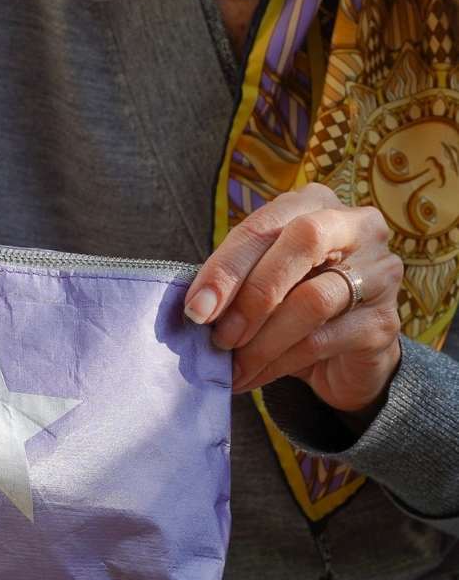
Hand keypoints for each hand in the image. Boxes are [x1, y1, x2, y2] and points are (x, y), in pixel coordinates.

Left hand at [183, 183, 403, 414]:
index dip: (226, 267)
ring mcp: (379, 273)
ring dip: (262, 339)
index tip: (196, 308)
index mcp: (315, 204)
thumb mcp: (259, 280)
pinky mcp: (385, 322)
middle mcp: (357, 227)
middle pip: (302, 242)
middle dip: (250, 294)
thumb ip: (234, 280)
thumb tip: (196, 306)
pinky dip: (278, 362)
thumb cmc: (291, 302)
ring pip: (313, 300)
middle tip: (219, 336)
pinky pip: (322, 340)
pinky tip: (253, 376)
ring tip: (232, 365)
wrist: (343, 356)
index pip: (264, 225)